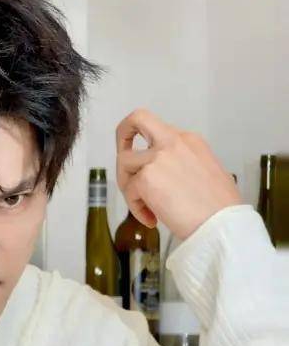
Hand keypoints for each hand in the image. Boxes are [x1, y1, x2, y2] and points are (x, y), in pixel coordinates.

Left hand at [116, 109, 241, 240]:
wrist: (223, 225)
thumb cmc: (219, 208)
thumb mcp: (206, 171)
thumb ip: (183, 164)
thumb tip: (164, 176)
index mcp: (189, 140)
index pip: (159, 129)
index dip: (148, 145)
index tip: (142, 156)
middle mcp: (172, 142)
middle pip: (137, 120)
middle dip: (122, 136)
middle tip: (125, 161)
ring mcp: (158, 158)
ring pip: (124, 162)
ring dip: (129, 187)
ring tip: (145, 207)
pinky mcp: (146, 178)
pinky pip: (129, 191)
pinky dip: (136, 208)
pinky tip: (152, 220)